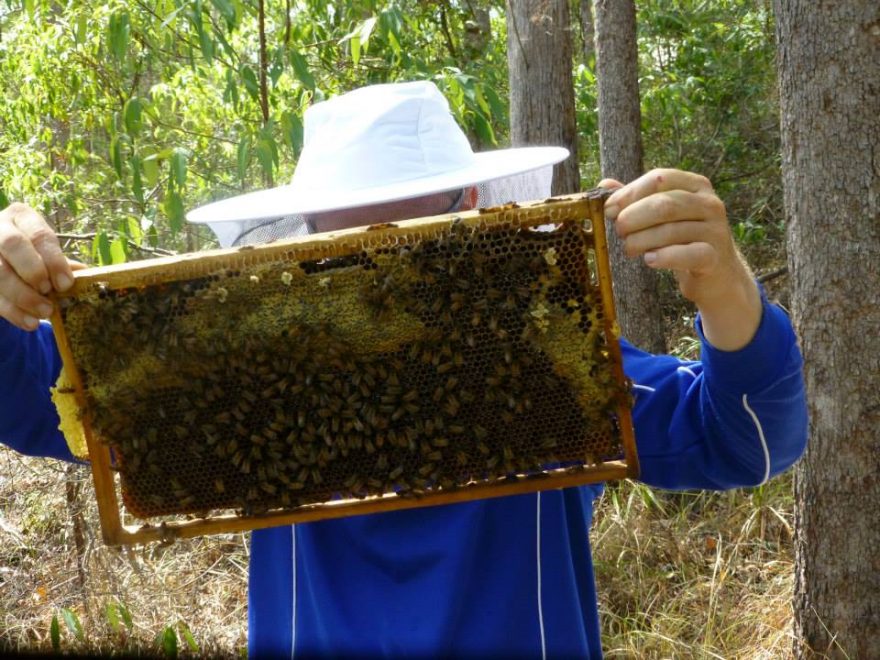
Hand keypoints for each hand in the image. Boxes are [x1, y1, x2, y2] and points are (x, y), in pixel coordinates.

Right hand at [0, 203, 77, 330]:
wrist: (4, 260)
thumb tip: (87, 276)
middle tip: (48, 292)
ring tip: (44, 312)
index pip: (39, 235)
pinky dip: (11, 311)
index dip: (54, 260)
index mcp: (22, 217)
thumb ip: (62, 263)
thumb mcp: (46, 252)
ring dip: (22, 296)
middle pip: (12, 245)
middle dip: (33, 271)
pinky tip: (28, 322)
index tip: (66, 284)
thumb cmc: (33, 253)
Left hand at [600, 169, 761, 350]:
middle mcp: (709, 203)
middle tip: (619, 232)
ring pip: (672, 230)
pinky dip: (664, 257)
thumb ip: (636, 199)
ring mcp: (715, 230)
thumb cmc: (682, 240)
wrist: (715, 274)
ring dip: (642, 240)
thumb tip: (604, 184)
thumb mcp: (662, 216)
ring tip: (629, 248)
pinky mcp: (715, 257)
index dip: (630, 193)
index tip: (609, 210)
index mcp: (696, 185)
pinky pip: (686, 254)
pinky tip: (649, 260)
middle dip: (634, 217)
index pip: (660, 179)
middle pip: (665, 204)